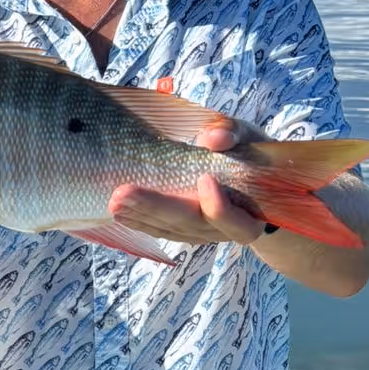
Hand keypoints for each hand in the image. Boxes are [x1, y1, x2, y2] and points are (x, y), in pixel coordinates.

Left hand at [109, 115, 267, 248]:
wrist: (254, 182)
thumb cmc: (249, 155)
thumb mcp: (249, 139)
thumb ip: (234, 135)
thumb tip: (213, 137)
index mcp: (250, 213)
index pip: (235, 221)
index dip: (219, 207)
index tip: (205, 180)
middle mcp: (225, 231)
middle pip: (191, 224)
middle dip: (157, 208)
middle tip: (124, 193)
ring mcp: (203, 234)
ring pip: (171, 230)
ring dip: (140, 216)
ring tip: (114, 202)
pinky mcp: (184, 232)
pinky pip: (161, 230)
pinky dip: (139, 221)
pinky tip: (117, 213)